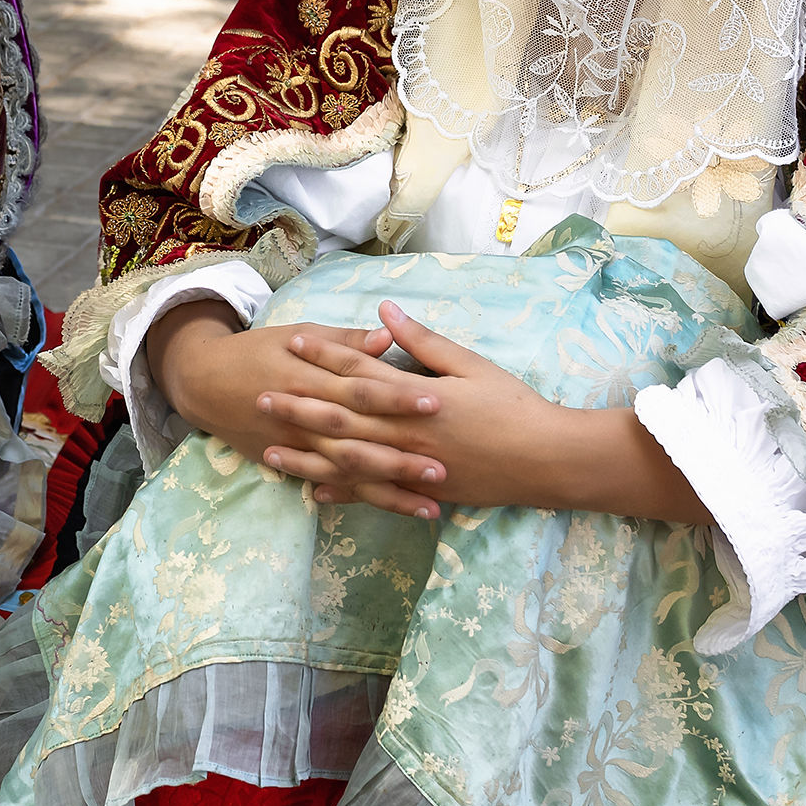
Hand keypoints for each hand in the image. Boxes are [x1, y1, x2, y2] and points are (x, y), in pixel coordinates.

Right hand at [143, 300, 439, 487]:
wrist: (203, 380)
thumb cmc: (259, 351)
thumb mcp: (299, 334)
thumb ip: (345, 341)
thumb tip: (387, 337)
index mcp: (311, 376)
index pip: (361, 388)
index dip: (397, 397)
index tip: (437, 402)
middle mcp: (304, 415)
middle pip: (358, 438)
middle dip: (400, 455)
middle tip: (443, 468)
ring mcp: (295, 444)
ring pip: (346, 470)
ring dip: (388, 488)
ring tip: (429, 504)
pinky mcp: (288, 462)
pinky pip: (328, 484)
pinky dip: (357, 498)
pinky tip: (389, 509)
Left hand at [259, 301, 713, 525]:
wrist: (548, 459)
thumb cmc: (512, 405)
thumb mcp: (470, 364)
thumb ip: (423, 341)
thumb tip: (385, 311)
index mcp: (415, 395)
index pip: (360, 369)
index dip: (324, 354)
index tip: (291, 341)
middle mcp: (405, 432)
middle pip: (341, 416)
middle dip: (298, 405)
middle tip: (258, 397)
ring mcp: (410, 465)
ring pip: (347, 460)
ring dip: (307, 453)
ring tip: (270, 448)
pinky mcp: (420, 490)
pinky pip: (373, 493)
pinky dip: (343, 493)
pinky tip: (314, 493)